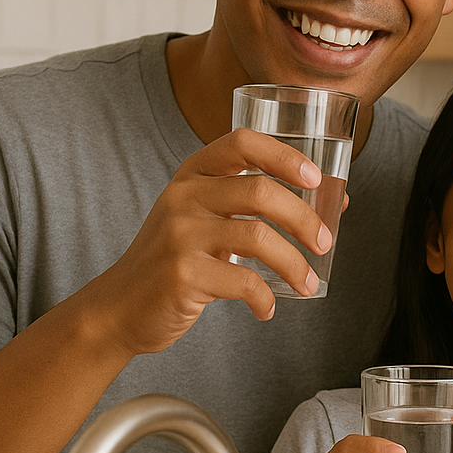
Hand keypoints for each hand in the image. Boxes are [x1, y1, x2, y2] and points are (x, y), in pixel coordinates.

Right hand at [85, 128, 334, 356]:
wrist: (119, 308)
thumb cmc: (176, 260)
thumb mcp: (202, 219)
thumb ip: (250, 206)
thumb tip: (333, 203)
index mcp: (192, 175)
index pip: (242, 142)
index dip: (285, 155)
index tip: (315, 178)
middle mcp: (183, 197)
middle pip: (261, 191)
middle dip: (304, 218)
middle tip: (323, 242)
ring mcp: (180, 235)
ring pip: (258, 238)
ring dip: (295, 265)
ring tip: (308, 283)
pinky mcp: (182, 274)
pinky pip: (244, 282)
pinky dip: (265, 299)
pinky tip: (266, 309)